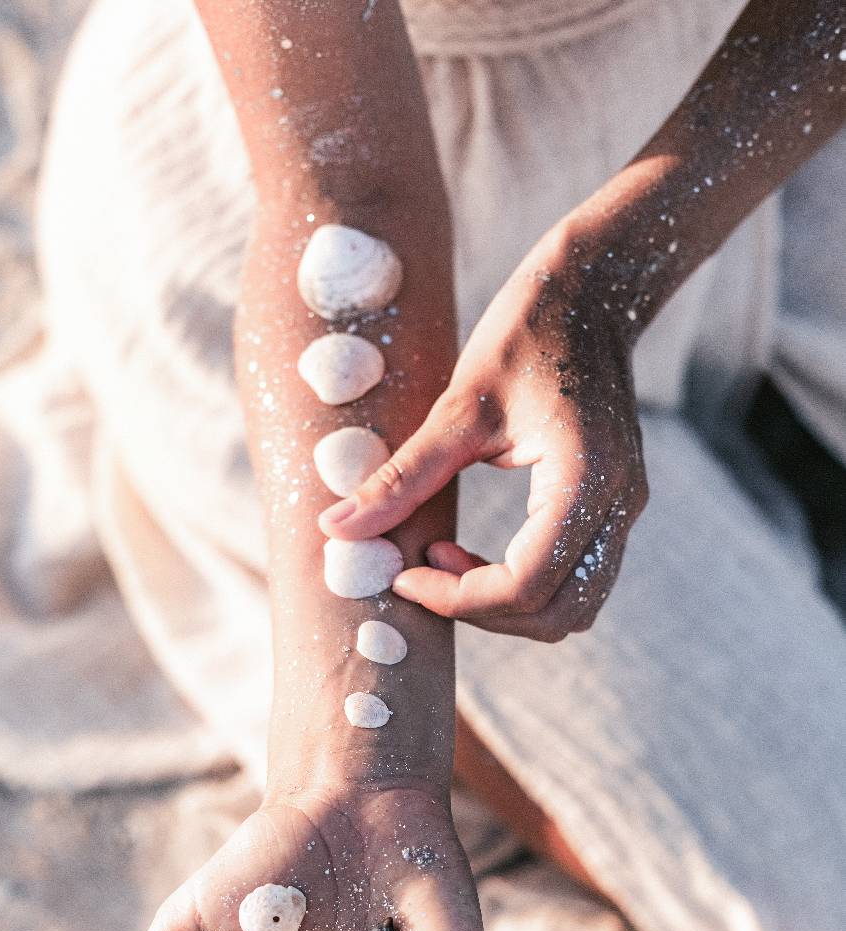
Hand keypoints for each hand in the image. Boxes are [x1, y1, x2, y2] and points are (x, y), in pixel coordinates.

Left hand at [319, 225, 648, 639]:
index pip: (525, 585)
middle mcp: (617, 505)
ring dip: (502, 604)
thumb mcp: (457, 404)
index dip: (458, 598)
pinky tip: (470, 551)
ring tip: (444, 559)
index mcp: (584, 479)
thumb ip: (401, 476)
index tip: (403, 574)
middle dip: (479, 610)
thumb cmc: (527, 332)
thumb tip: (336, 529)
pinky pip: (572, 580)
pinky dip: (519, 586)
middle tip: (420, 570)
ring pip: (571, 608)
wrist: (595, 290)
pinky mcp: (611, 509)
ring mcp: (622, 510)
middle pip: (555, 613)